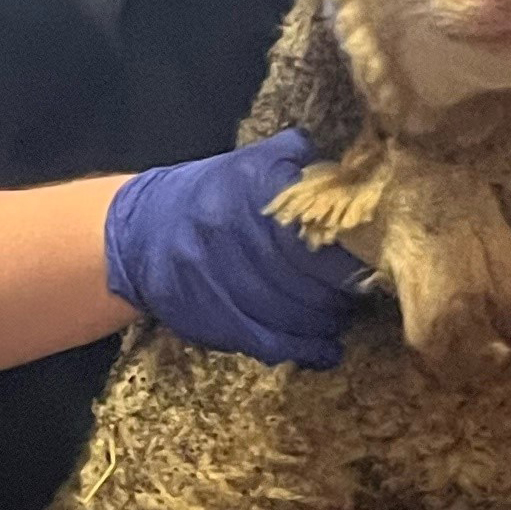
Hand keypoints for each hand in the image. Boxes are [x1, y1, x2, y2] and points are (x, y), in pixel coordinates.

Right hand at [104, 129, 371, 367]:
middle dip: (343, 286)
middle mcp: (234, 234)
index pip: (317, 224)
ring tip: (341, 313)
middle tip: (362, 288)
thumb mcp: (245, 165)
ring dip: (329, 318)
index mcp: (250, 192)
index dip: (351, 245)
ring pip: (295, 312)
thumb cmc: (206, 197)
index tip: (373, 252)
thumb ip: (294, 162)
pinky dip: (306, 348)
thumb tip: (352, 162)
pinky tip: (326, 348)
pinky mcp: (215, 320)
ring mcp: (222, 281)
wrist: (137, 235)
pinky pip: (271, 341)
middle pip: (310, 274)